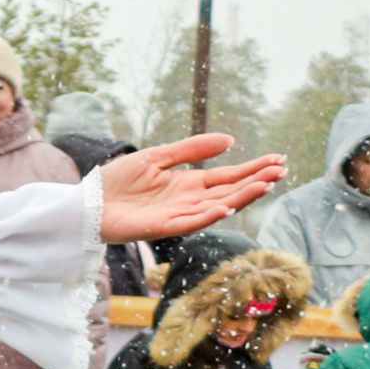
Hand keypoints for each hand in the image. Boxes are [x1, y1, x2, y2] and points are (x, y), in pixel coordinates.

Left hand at [98, 136, 285, 242]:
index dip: (254, 169)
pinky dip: (209, 215)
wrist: (88, 201)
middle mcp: (189, 201)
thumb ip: (191, 150)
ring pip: (217, 207)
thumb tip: (229, 141)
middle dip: (256, 182)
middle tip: (282, 171)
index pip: (229, 177)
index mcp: (189, 184)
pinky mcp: (162, 227)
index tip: (279, 160)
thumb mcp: (157, 157)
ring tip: (265, 185)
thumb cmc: (118, 180)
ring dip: (242, 198)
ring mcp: (178, 215)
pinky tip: (227, 206)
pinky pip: (190, 222)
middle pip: (230, 192)